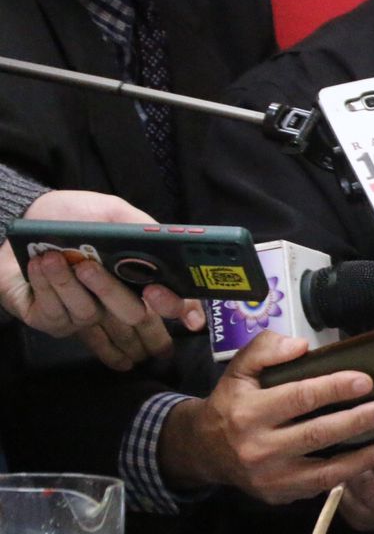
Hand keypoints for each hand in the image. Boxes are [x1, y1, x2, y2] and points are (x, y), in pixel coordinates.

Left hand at [0, 190, 204, 368]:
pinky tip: (41, 266)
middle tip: (91, 269)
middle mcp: (116, 303)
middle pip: (134, 318)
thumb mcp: (114, 212)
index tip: (190, 320)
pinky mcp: (53, 321)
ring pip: (90, 315)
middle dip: (113, 294)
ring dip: (68, 283)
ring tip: (53, 256)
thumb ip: (146, 229)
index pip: (170, 304)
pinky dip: (46, 286)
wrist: (24, 219)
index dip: (184, 313)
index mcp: (140, 280)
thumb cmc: (72, 217)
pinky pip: (56, 315)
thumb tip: (171, 245)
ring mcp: (85, 316)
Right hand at [157, 330, 373, 503]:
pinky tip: (372, 458)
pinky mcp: (281, 494)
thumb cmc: (232, 403)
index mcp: (248, 412)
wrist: (205, 450)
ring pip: (325, 468)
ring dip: (363, 456)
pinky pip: (322, 485)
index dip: (334, 388)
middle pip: (316, 434)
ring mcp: (271, 477)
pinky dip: (351, 473)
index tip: (365, 380)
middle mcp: (258, 447)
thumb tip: (301, 346)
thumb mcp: (239, 369)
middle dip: (356, 421)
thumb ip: (265, 349)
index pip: (299, 398)